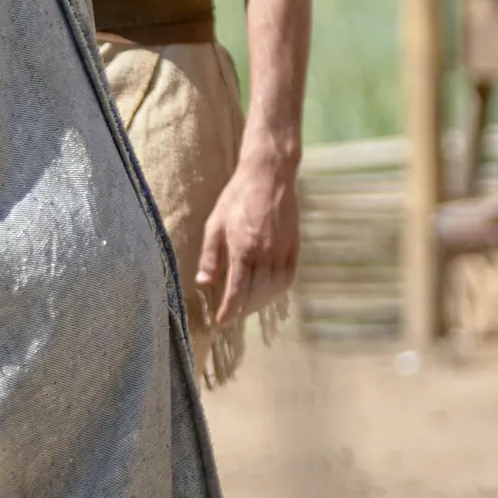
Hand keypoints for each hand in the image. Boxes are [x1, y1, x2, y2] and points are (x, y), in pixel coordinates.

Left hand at [195, 144, 301, 337]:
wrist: (269, 175)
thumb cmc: (237, 197)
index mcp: (243, 248)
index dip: (229, 311)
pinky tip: (268, 291)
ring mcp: (283, 250)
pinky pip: (288, 276)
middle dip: (243, 309)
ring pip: (275, 289)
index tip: (220, 322)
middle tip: (231, 314)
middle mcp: (266, 253)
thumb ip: (210, 256)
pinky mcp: (294, 245)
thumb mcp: (215, 224)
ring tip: (247, 305)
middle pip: (256, 294)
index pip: (237, 291)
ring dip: (261, 302)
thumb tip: (203, 282)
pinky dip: (278, 290)